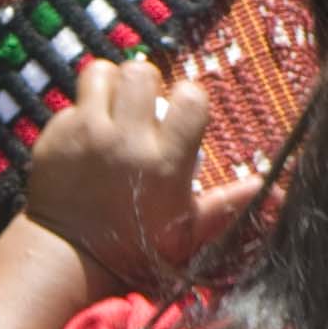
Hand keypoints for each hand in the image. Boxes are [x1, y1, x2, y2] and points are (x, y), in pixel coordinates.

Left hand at [20, 60, 262, 294]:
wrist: (69, 257)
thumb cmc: (136, 246)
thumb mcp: (189, 231)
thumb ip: (228, 204)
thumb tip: (272, 188)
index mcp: (166, 160)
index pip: (190, 97)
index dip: (188, 100)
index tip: (181, 116)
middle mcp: (127, 140)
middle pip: (141, 71)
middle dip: (145, 83)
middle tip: (141, 107)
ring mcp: (88, 134)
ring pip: (101, 73)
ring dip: (109, 85)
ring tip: (112, 108)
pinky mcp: (56, 135)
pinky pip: (72, 102)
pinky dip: (81, 112)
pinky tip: (86, 136)